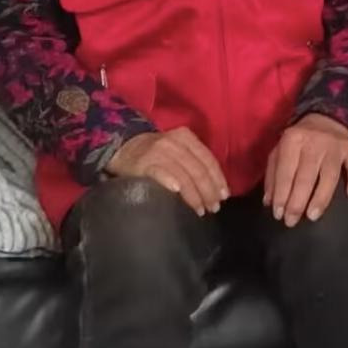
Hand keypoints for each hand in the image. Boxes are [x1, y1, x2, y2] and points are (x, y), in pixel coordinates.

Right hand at [105, 127, 228, 215]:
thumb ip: (194, 162)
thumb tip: (216, 189)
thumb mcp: (178, 150)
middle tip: (213, 208)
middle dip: (208, 191)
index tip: (223, 196)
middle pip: (197, 169)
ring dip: (194, 195)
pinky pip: (161, 173)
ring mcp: (158, 152)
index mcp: (186, 137)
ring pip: (183, 175)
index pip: (208, 159)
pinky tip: (177, 192)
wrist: (123, 147)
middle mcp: (174, 142)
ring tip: (200, 210)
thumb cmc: (157, 154)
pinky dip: (171, 182)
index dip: (218, 179)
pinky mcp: (144, 163)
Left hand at [263, 114, 347, 226]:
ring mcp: (334, 146)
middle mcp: (314, 142)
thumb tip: (269, 201)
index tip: (278, 214)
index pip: (285, 172)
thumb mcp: (280, 150)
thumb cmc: (299, 140)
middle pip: (306, 176)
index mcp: (292, 140)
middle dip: (297, 202)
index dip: (281, 195)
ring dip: (321, 197)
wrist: (326, 118)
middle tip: (291, 221)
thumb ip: (273, 174)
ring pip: (329, 175)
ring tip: (312, 216)